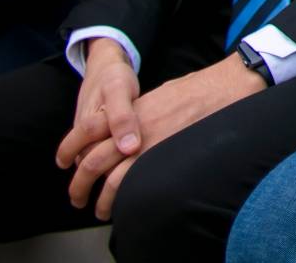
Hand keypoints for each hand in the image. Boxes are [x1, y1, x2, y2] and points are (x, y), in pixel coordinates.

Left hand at [63, 52, 265, 218]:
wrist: (227, 85)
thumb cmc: (200, 87)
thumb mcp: (161, 94)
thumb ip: (142, 112)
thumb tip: (133, 130)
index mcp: (131, 109)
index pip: (87, 131)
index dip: (72, 148)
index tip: (68, 162)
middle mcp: (134, 127)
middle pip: (93, 160)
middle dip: (79, 183)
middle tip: (76, 197)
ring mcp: (150, 142)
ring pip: (110, 178)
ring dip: (100, 198)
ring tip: (100, 210)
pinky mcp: (166, 154)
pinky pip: (135, 182)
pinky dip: (123, 198)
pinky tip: (124, 206)